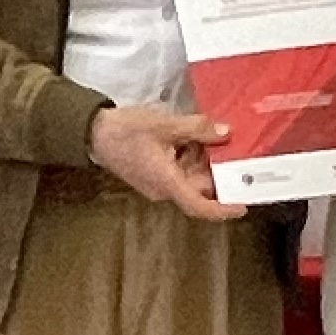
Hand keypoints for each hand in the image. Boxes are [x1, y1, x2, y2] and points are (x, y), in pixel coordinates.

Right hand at [86, 103, 244, 219]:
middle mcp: (164, 189)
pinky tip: (193, 136)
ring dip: (202, 160)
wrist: (93, 132)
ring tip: (211, 136)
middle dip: (216, 171)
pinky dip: (189, 156)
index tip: (242, 205)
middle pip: (199, 188)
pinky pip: (178, 170)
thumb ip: (198, 129)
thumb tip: (224, 132)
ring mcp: (158, 183)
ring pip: (189, 177)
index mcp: (167, 183)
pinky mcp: (153, 174)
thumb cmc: (125, 131)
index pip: (199, 206)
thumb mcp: (165, 125)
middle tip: (234, 151)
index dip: (223, 209)